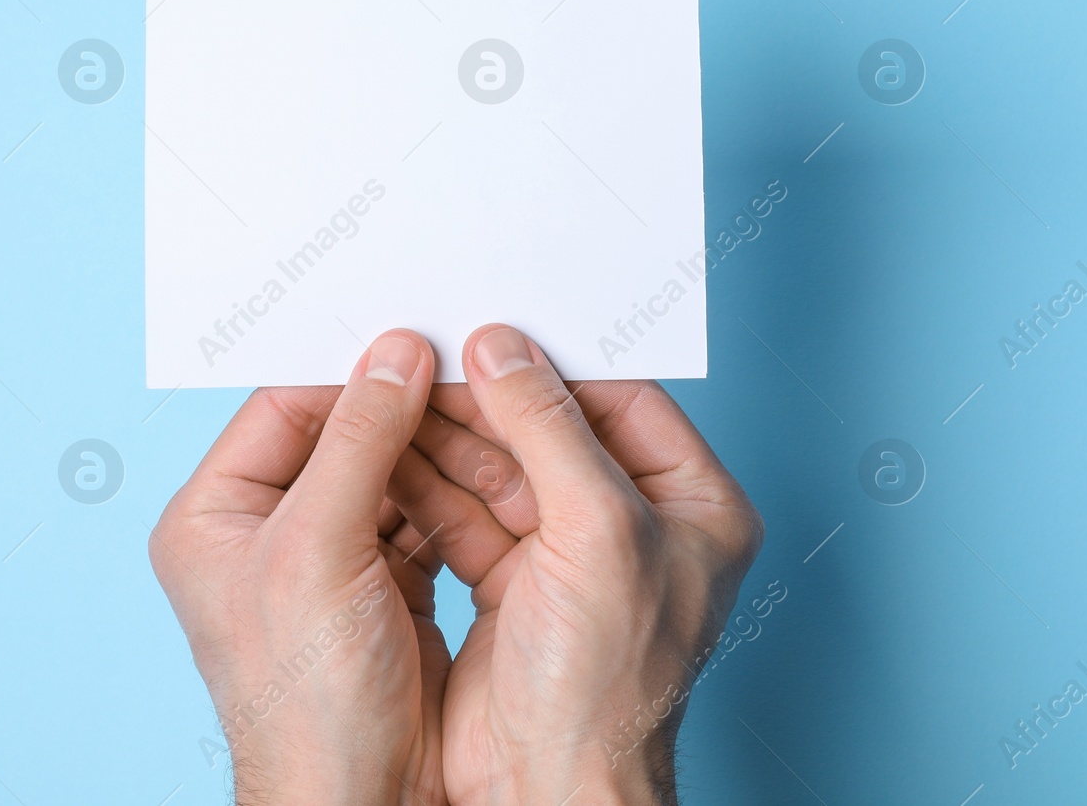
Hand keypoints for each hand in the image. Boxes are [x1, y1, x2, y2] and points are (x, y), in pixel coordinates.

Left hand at [150, 330, 449, 805]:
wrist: (361, 797)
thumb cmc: (306, 699)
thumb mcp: (318, 549)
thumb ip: (357, 441)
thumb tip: (396, 353)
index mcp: (216, 516)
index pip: (284, 408)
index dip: (348, 370)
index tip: (412, 334)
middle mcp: (267, 532)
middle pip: (344, 436)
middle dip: (407, 407)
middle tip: (465, 366)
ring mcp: (330, 560)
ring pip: (393, 473)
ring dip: (442, 449)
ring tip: (492, 414)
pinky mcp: (384, 586)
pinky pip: (426, 516)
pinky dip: (460, 494)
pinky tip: (497, 472)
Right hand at [388, 325, 763, 805]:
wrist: (548, 791)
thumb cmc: (609, 685)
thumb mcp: (597, 530)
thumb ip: (551, 428)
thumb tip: (504, 350)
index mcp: (696, 507)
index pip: (628, 403)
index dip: (563, 364)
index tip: (503, 327)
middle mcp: (639, 527)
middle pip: (558, 432)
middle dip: (494, 396)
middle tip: (435, 349)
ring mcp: (573, 559)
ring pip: (505, 470)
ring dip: (452, 433)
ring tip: (401, 386)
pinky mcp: (513, 587)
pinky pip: (467, 514)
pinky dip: (428, 484)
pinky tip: (391, 447)